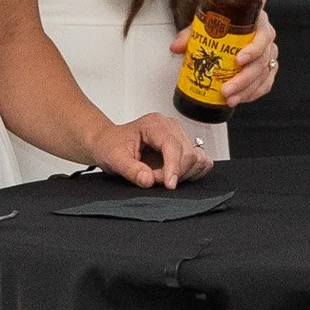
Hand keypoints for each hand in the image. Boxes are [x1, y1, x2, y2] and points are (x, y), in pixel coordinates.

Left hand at [90, 114, 214, 189]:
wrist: (108, 142)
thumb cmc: (111, 146)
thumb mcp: (114, 159)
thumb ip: (131, 170)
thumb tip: (148, 179)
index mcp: (154, 124)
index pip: (173, 145)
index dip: (173, 167)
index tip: (169, 185)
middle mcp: (170, 127)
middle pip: (188, 154)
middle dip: (173, 173)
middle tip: (152, 179)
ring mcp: (179, 136)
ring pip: (197, 159)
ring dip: (182, 174)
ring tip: (160, 176)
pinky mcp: (184, 147)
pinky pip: (201, 161)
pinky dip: (192, 172)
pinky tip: (174, 175)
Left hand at [169, 8, 277, 107]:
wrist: (230, 22)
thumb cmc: (223, 21)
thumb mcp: (206, 23)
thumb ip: (190, 34)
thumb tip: (176, 47)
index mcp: (257, 22)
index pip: (263, 35)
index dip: (253, 50)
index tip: (238, 61)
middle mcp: (265, 38)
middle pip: (262, 61)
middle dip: (244, 79)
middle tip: (227, 89)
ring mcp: (268, 54)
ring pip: (263, 75)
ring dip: (246, 90)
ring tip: (229, 99)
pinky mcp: (267, 68)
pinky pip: (265, 83)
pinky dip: (253, 93)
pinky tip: (240, 98)